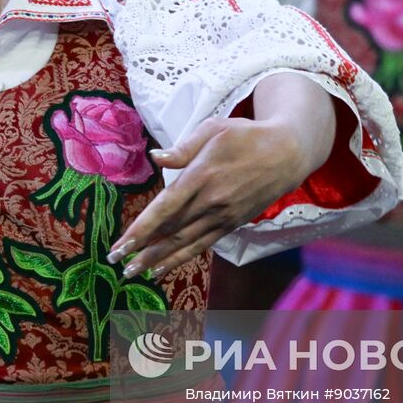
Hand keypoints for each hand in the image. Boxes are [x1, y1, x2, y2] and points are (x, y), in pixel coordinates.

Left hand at [108, 116, 322, 277]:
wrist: (287, 153)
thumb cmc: (246, 135)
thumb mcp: (213, 129)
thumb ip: (182, 148)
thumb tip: (154, 158)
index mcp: (201, 175)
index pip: (165, 208)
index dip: (141, 229)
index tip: (120, 244)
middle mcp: (211, 201)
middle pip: (170, 231)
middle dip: (141, 248)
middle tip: (115, 261)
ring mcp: (223, 216)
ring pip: (185, 244)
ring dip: (157, 260)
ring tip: (133, 272)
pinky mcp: (231, 224)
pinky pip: (202, 245)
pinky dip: (181, 259)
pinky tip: (163, 268)